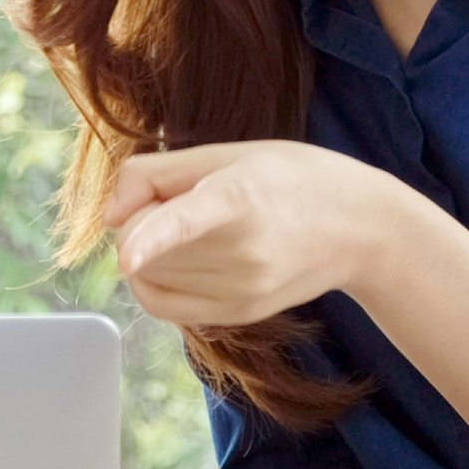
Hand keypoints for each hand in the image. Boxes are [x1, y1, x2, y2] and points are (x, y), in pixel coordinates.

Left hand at [103, 140, 425, 326]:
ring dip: (146, 252)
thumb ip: (156, 174)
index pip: (188, 220)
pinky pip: (163, 304)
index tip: (127, 255)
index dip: (151, 236)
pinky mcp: (239, 315)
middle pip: (143, 246)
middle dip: (138, 221)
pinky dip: (155, 279)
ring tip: (194, 227)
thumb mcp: (228, 152)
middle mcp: (243, 253)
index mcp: (241, 197)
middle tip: (179, 199)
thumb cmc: (290, 178)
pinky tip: (182, 257)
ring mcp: (242, 291)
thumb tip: (108, 218)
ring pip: (147, 277)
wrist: (360, 228)